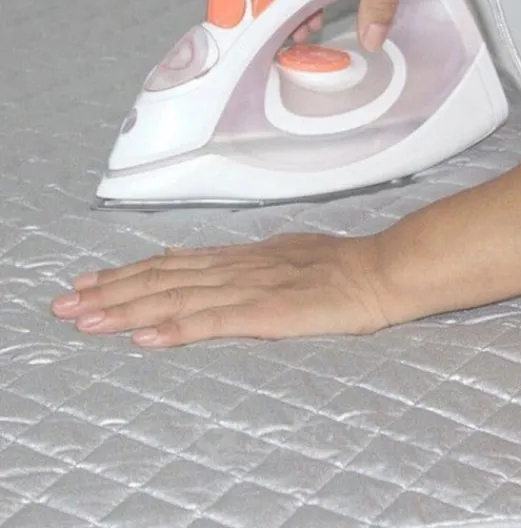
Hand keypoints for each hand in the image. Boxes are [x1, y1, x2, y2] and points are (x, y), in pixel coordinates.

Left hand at [51, 234, 393, 347]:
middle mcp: (238, 267)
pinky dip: (176, 328)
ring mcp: (251, 288)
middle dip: (112, 290)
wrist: (380, 270)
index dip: (131, 273)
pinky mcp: (268, 313)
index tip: (93, 281)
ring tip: (86, 317)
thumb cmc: (343, 266)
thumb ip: (249, 264)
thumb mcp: (288, 255)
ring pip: (179, 297)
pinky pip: (215, 321)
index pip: (175, 264)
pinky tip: (144, 337)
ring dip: (129, 309)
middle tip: (67, 301)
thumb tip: (216, 266)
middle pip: (164, 278)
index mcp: (244, 256)